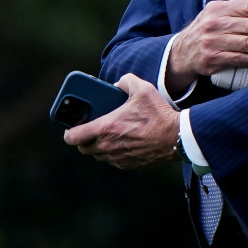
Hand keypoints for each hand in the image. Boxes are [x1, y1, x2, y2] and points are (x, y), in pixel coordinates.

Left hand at [63, 74, 180, 170]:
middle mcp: (109, 147)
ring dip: (98, 147)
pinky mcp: (130, 166)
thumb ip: (125, 81)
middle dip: (83, 140)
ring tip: (107, 135)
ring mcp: (119, 159)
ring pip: (99, 156)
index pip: (74, 137)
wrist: (178, 137)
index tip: (70, 128)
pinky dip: (114, 154)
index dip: (69, 133)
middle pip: (84, 149)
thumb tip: (118, 84)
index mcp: (106, 128)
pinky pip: (114, 162)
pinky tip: (122, 143)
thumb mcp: (141, 89)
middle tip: (90, 130)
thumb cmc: (159, 114)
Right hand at [166, 0, 247, 93]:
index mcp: (217, 9)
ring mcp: (212, 41)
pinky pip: (239, 58)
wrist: (182, 52)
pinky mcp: (213, 58)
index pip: (247, 6)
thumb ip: (235, 12)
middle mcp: (214, 23)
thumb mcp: (214, 15)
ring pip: (247, 43)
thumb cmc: (205, 31)